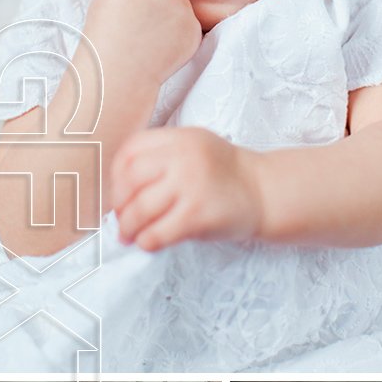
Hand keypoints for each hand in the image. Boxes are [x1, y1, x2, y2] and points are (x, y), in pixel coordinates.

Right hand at [88, 0, 202, 89]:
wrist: (116, 72)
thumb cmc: (106, 36)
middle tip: (144, 22)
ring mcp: (182, 7)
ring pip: (181, 6)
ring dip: (171, 18)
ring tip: (149, 38)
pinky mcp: (194, 29)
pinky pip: (189, 27)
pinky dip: (179, 36)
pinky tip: (160, 48)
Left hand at [112, 127, 262, 251]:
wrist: (265, 192)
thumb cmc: (224, 175)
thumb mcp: (195, 147)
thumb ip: (161, 156)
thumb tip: (118, 188)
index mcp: (180, 138)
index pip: (130, 152)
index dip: (116, 177)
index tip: (120, 194)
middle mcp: (184, 158)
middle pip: (130, 181)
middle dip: (118, 205)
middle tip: (121, 219)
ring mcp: (191, 186)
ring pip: (139, 210)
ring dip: (128, 228)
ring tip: (129, 235)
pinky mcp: (197, 215)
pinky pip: (157, 233)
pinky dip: (146, 242)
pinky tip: (148, 243)